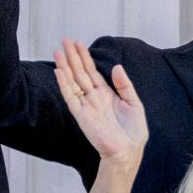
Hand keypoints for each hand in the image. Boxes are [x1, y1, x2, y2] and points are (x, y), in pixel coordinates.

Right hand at [54, 39, 147, 171]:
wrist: (128, 152)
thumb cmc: (132, 133)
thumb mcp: (134, 104)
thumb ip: (124, 85)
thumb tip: (116, 67)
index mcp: (106, 94)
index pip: (92, 72)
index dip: (85, 57)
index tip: (78, 44)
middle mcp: (93, 98)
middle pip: (80, 73)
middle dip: (72, 57)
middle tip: (64, 41)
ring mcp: (86, 106)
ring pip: (73, 82)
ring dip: (65, 66)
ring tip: (58, 51)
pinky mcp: (81, 116)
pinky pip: (71, 97)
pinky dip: (64, 84)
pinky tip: (59, 71)